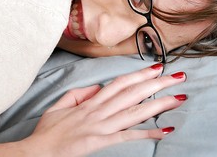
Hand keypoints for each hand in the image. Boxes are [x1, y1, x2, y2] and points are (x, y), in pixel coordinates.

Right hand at [23, 63, 186, 156]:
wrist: (37, 152)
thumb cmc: (49, 130)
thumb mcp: (61, 104)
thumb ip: (81, 94)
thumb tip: (98, 88)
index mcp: (91, 102)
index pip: (120, 83)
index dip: (140, 74)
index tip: (157, 68)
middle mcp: (99, 111)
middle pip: (133, 93)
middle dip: (157, 84)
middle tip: (178, 77)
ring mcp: (101, 126)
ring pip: (135, 111)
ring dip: (159, 104)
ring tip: (179, 98)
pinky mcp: (100, 141)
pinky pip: (128, 136)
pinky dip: (147, 133)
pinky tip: (164, 130)